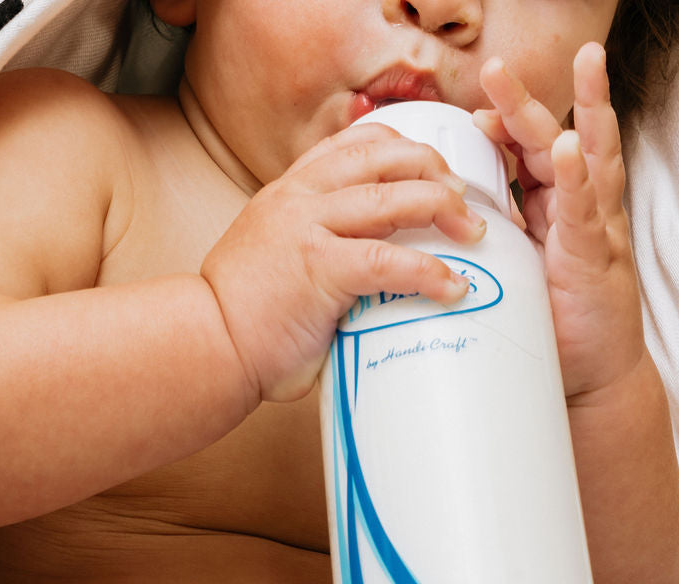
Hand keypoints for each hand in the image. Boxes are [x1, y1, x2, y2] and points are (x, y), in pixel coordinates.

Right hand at [200, 123, 486, 403]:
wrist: (207, 345)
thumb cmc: (242, 319)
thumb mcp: (276, 261)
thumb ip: (318, 251)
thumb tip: (366, 279)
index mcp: (288, 191)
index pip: (356, 143)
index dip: (405, 148)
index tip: (433, 171)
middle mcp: (299, 197)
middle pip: (385, 155)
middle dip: (435, 170)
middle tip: (463, 201)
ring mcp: (308, 228)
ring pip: (394, 194)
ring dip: (444, 207)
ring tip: (471, 232)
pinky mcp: (320, 268)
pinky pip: (389, 259)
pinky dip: (429, 270)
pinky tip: (451, 287)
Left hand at [474, 42, 645, 399]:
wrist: (587, 377)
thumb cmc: (547, 328)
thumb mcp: (507, 279)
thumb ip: (479, 252)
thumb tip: (423, 247)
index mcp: (547, 211)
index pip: (522, 156)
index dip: (499, 128)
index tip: (468, 112)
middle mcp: (573, 209)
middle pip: (547, 143)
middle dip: (526, 102)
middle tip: (499, 65)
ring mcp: (591, 227)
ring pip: (587, 157)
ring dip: (581, 111)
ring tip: (583, 65)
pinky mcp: (594, 256)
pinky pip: (587, 210)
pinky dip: (579, 178)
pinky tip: (568, 150)